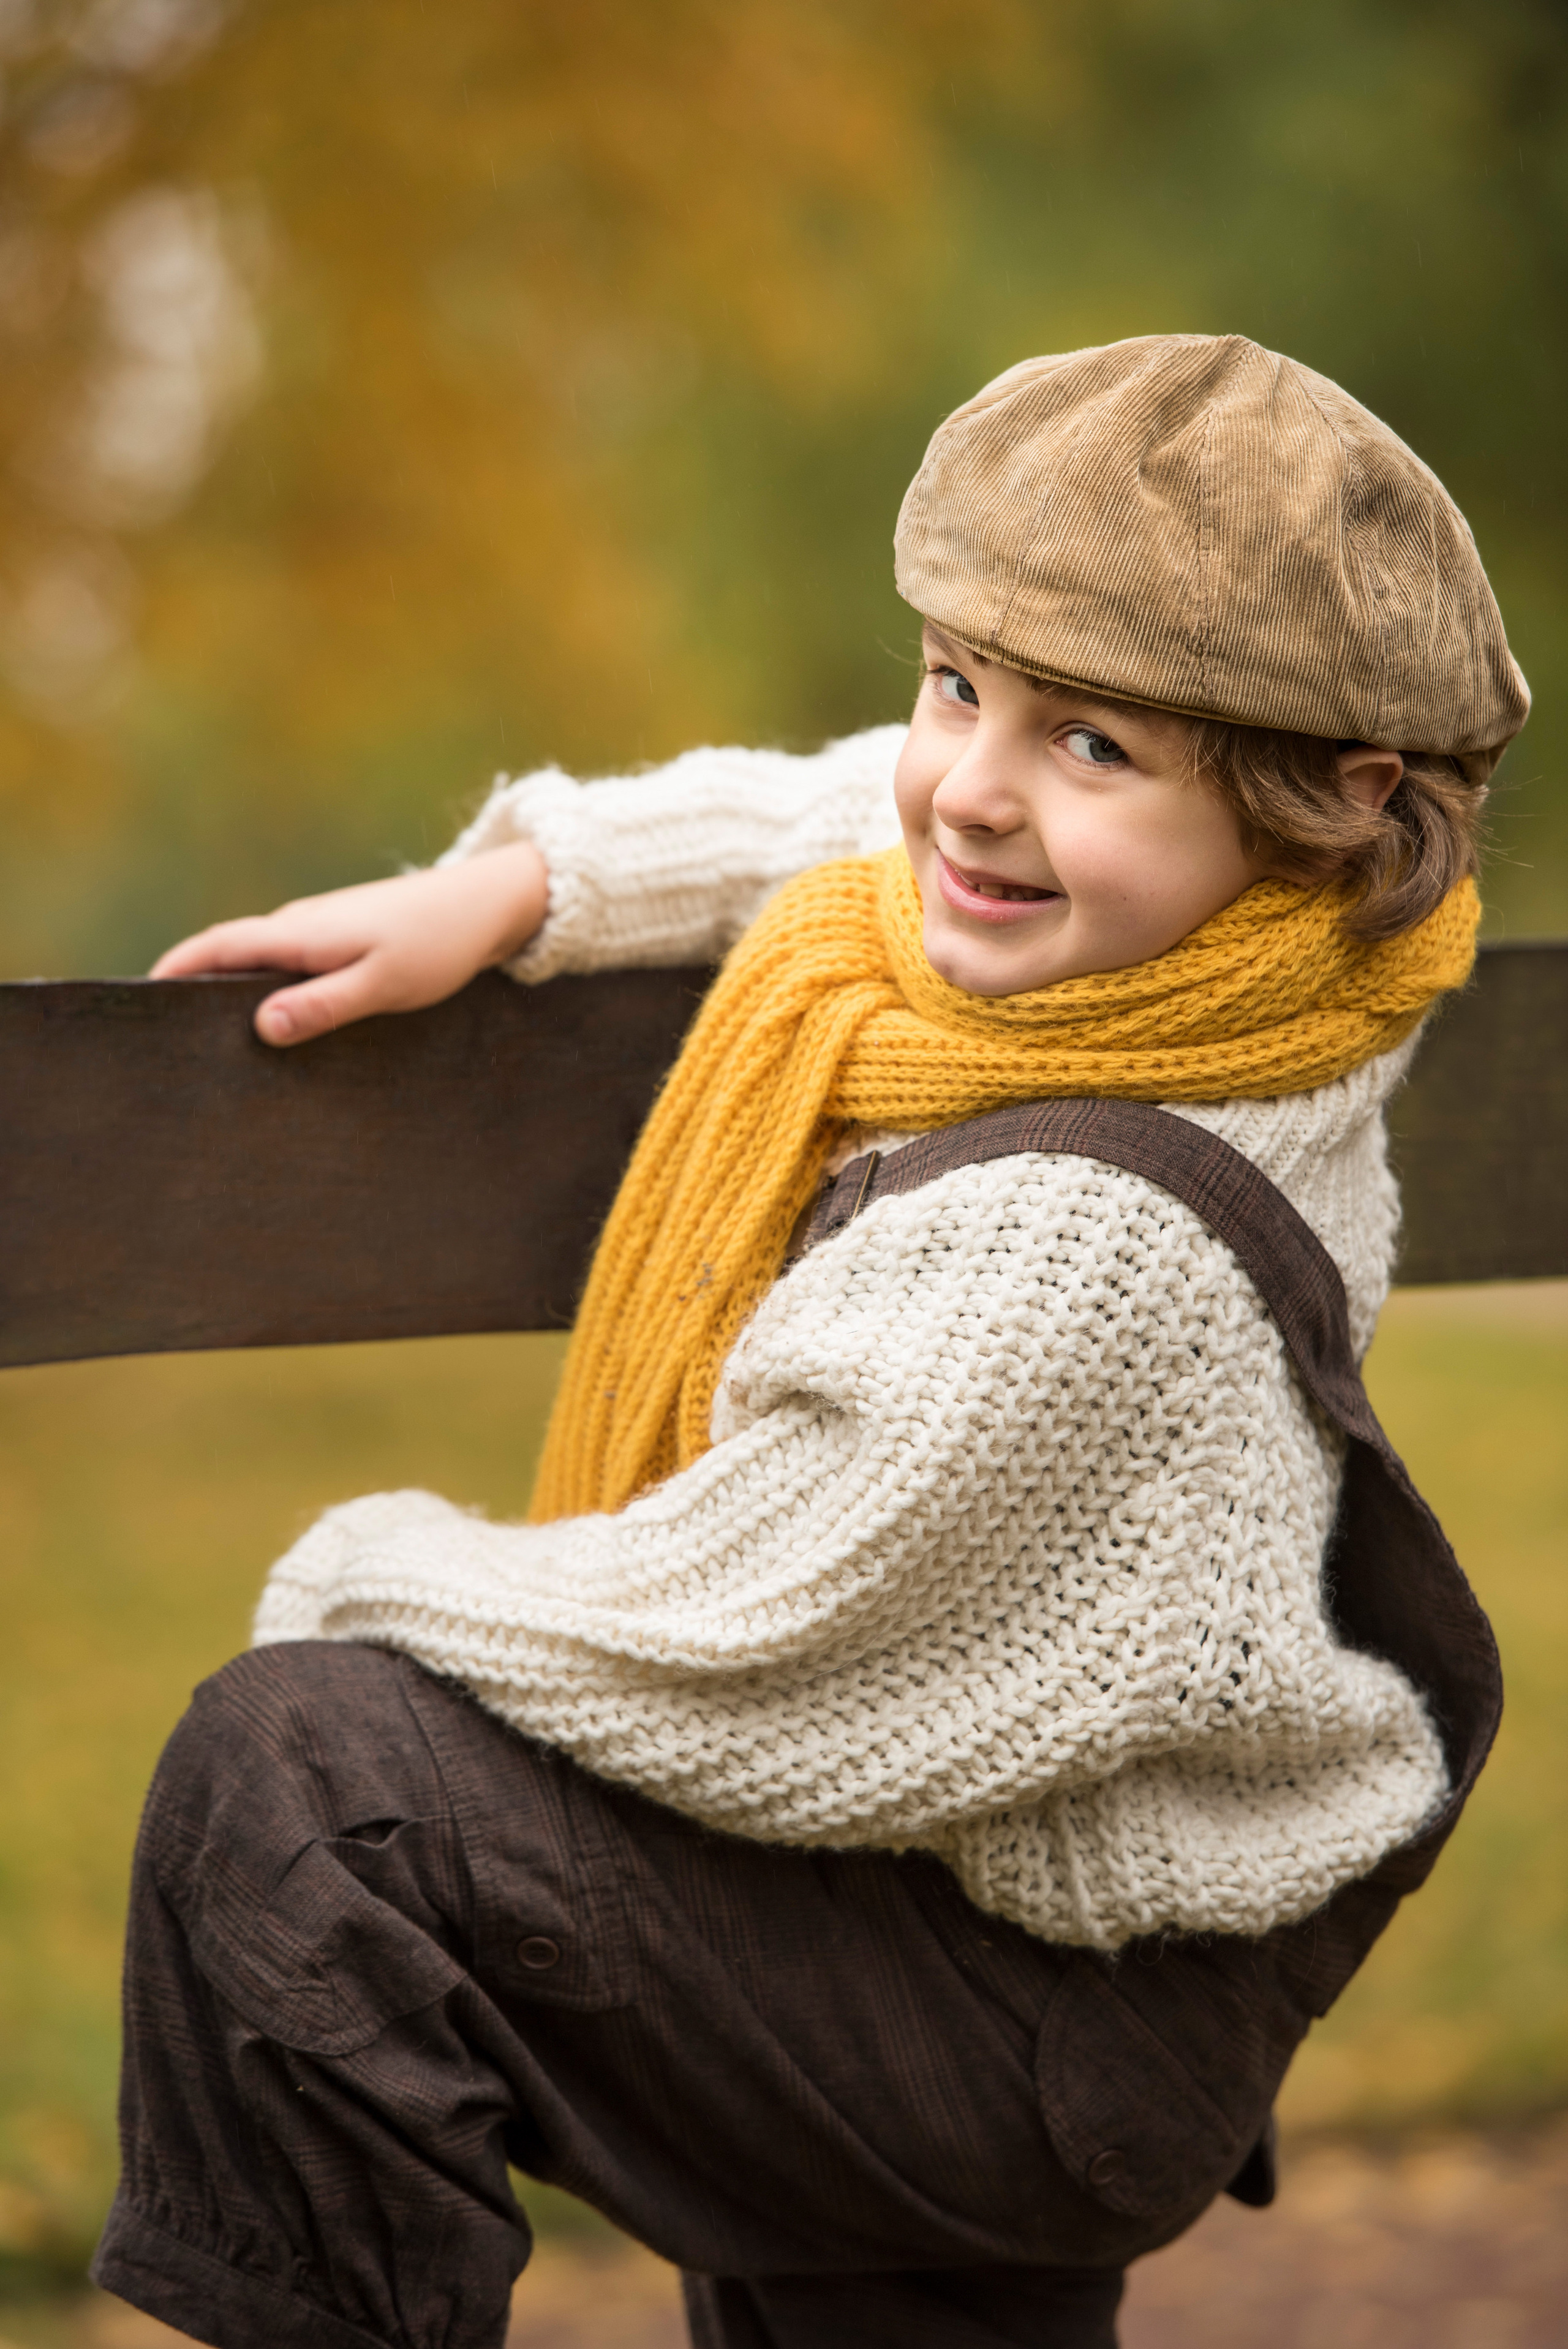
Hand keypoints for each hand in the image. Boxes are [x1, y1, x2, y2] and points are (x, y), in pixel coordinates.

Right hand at [151, 841, 548, 1045]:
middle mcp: (301, 927)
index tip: (139, 999)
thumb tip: (261, 1026)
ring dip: (232, 991)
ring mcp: (321, 932)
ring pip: (260, 962)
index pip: (217, 947)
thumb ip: (324, 1005)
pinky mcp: (343, 941)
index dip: (174, 970)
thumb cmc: (440, 945)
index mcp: (300, 935)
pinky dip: (270, 990)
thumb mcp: (384, 984)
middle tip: (168, 1039)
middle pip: (230, 955)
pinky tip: (278, 1024)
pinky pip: (289, 966)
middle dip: (193, 987)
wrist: (487, 907)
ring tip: (214, 1043)